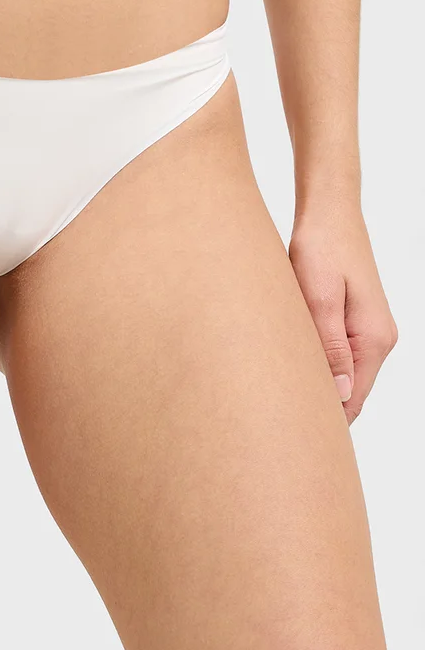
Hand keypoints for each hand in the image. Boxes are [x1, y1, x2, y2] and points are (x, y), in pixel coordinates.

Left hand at [289, 200, 397, 424]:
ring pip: (341, 378)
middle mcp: (377, 341)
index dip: (323, 423)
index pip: (351, 401)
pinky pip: (338, 359)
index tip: (288, 435)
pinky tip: (288, 370)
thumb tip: (338, 394)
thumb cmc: (321, 248)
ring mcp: (367, 333)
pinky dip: (316, 368)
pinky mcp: (353, 324)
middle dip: (316, 411)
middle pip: (348, 395)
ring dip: (314, 388)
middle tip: (273, 422)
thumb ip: (330, 347)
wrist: (329, 214)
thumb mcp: (319, 299)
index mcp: (373, 340)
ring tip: (276, 398)